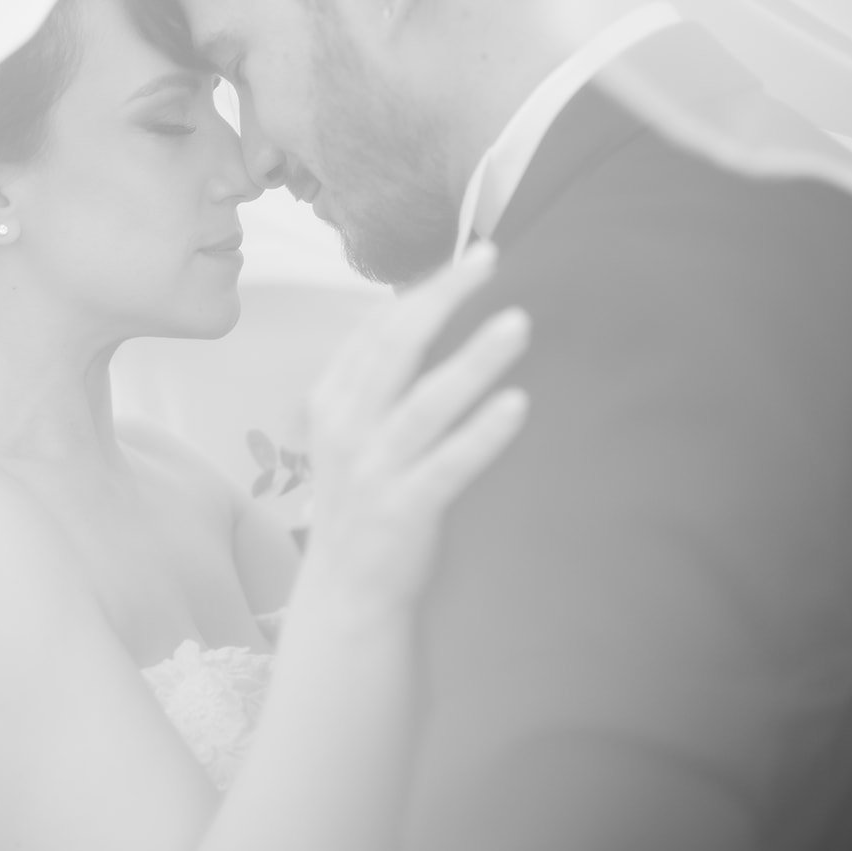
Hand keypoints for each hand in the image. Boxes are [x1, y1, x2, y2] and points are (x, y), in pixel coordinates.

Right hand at [297, 244, 529, 617]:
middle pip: (397, 348)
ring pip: (426, 403)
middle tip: (491, 259)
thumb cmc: (363, 499)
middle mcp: (347, 428)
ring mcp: (373, 470)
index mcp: (333, 401)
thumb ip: (374, 379)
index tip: (471, 259)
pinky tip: (519, 404)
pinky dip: (483, 433)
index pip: (377, 328)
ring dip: (474, 359)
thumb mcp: (351, 432)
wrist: (346, 591)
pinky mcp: (403, 510)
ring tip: (518, 324)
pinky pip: (449, 465)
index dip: (425, 290)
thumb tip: (414, 311)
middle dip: (445, 299)